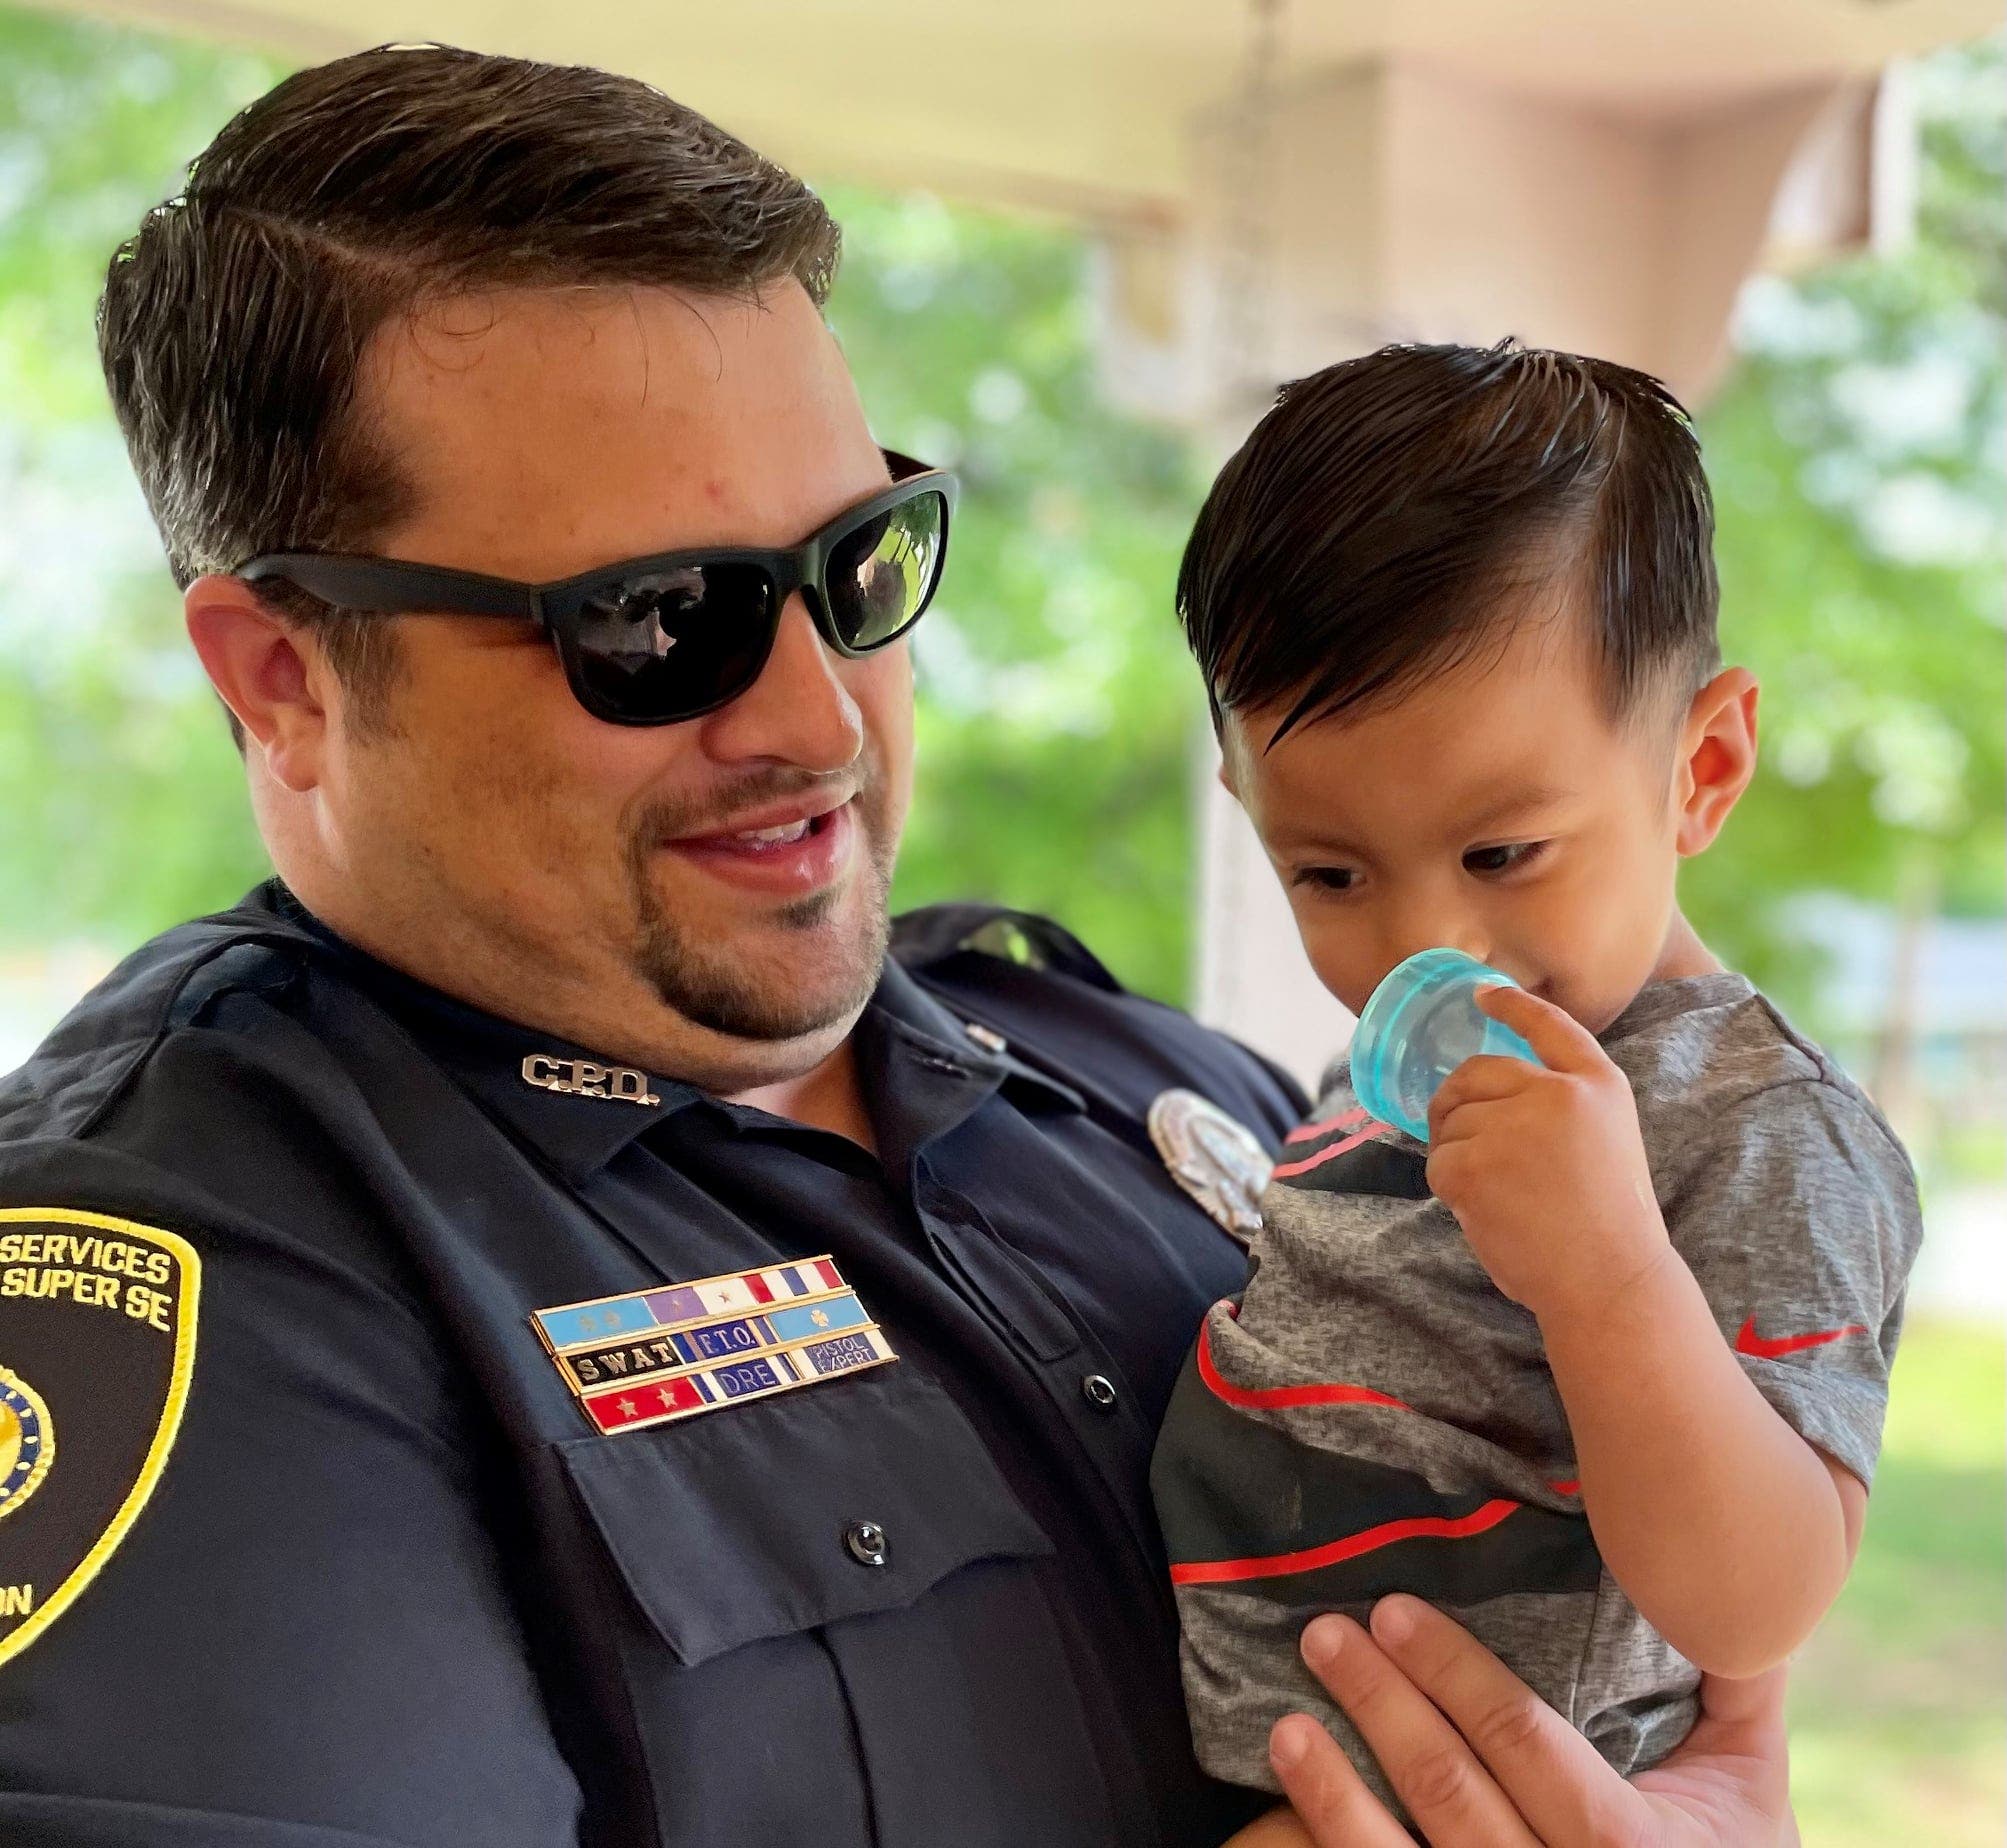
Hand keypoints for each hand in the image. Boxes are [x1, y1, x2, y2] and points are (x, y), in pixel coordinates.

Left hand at [1262, 1596, 1795, 1846]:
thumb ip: (1737, 1680)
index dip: (1455, 1676)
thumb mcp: (1749, 1787)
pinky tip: (1291, 1813)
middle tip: (1326, 1634)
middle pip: (1453, 1794)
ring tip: (1289, 1725)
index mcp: (1636, 1846)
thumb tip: (1727, 1560)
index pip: (1527, 1745)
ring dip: (1334, 1794)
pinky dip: (1335, 1845)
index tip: (1394, 1612)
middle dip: (1383, 1706)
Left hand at [1425, 985, 1668, 1320]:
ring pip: (1451, 1121)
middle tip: (1469, 1145)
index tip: (1483, 994)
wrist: (1609, 1281)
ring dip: (1460, 1154)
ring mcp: (1514, 1127)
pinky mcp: (1476, 1164)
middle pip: (1476, 1073)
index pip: (1550, 1026)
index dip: (1513, 1005)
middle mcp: (1557, 1095)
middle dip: (1458, 1102)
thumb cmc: (1607, 1224)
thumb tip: (1486, 1089)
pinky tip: (1486, 1210)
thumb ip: (1562, 1106)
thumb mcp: (1607, 1142)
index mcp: (1598, 1085)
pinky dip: (1450, 1187)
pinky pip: (1438, 1160)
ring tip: (1502, 1194)